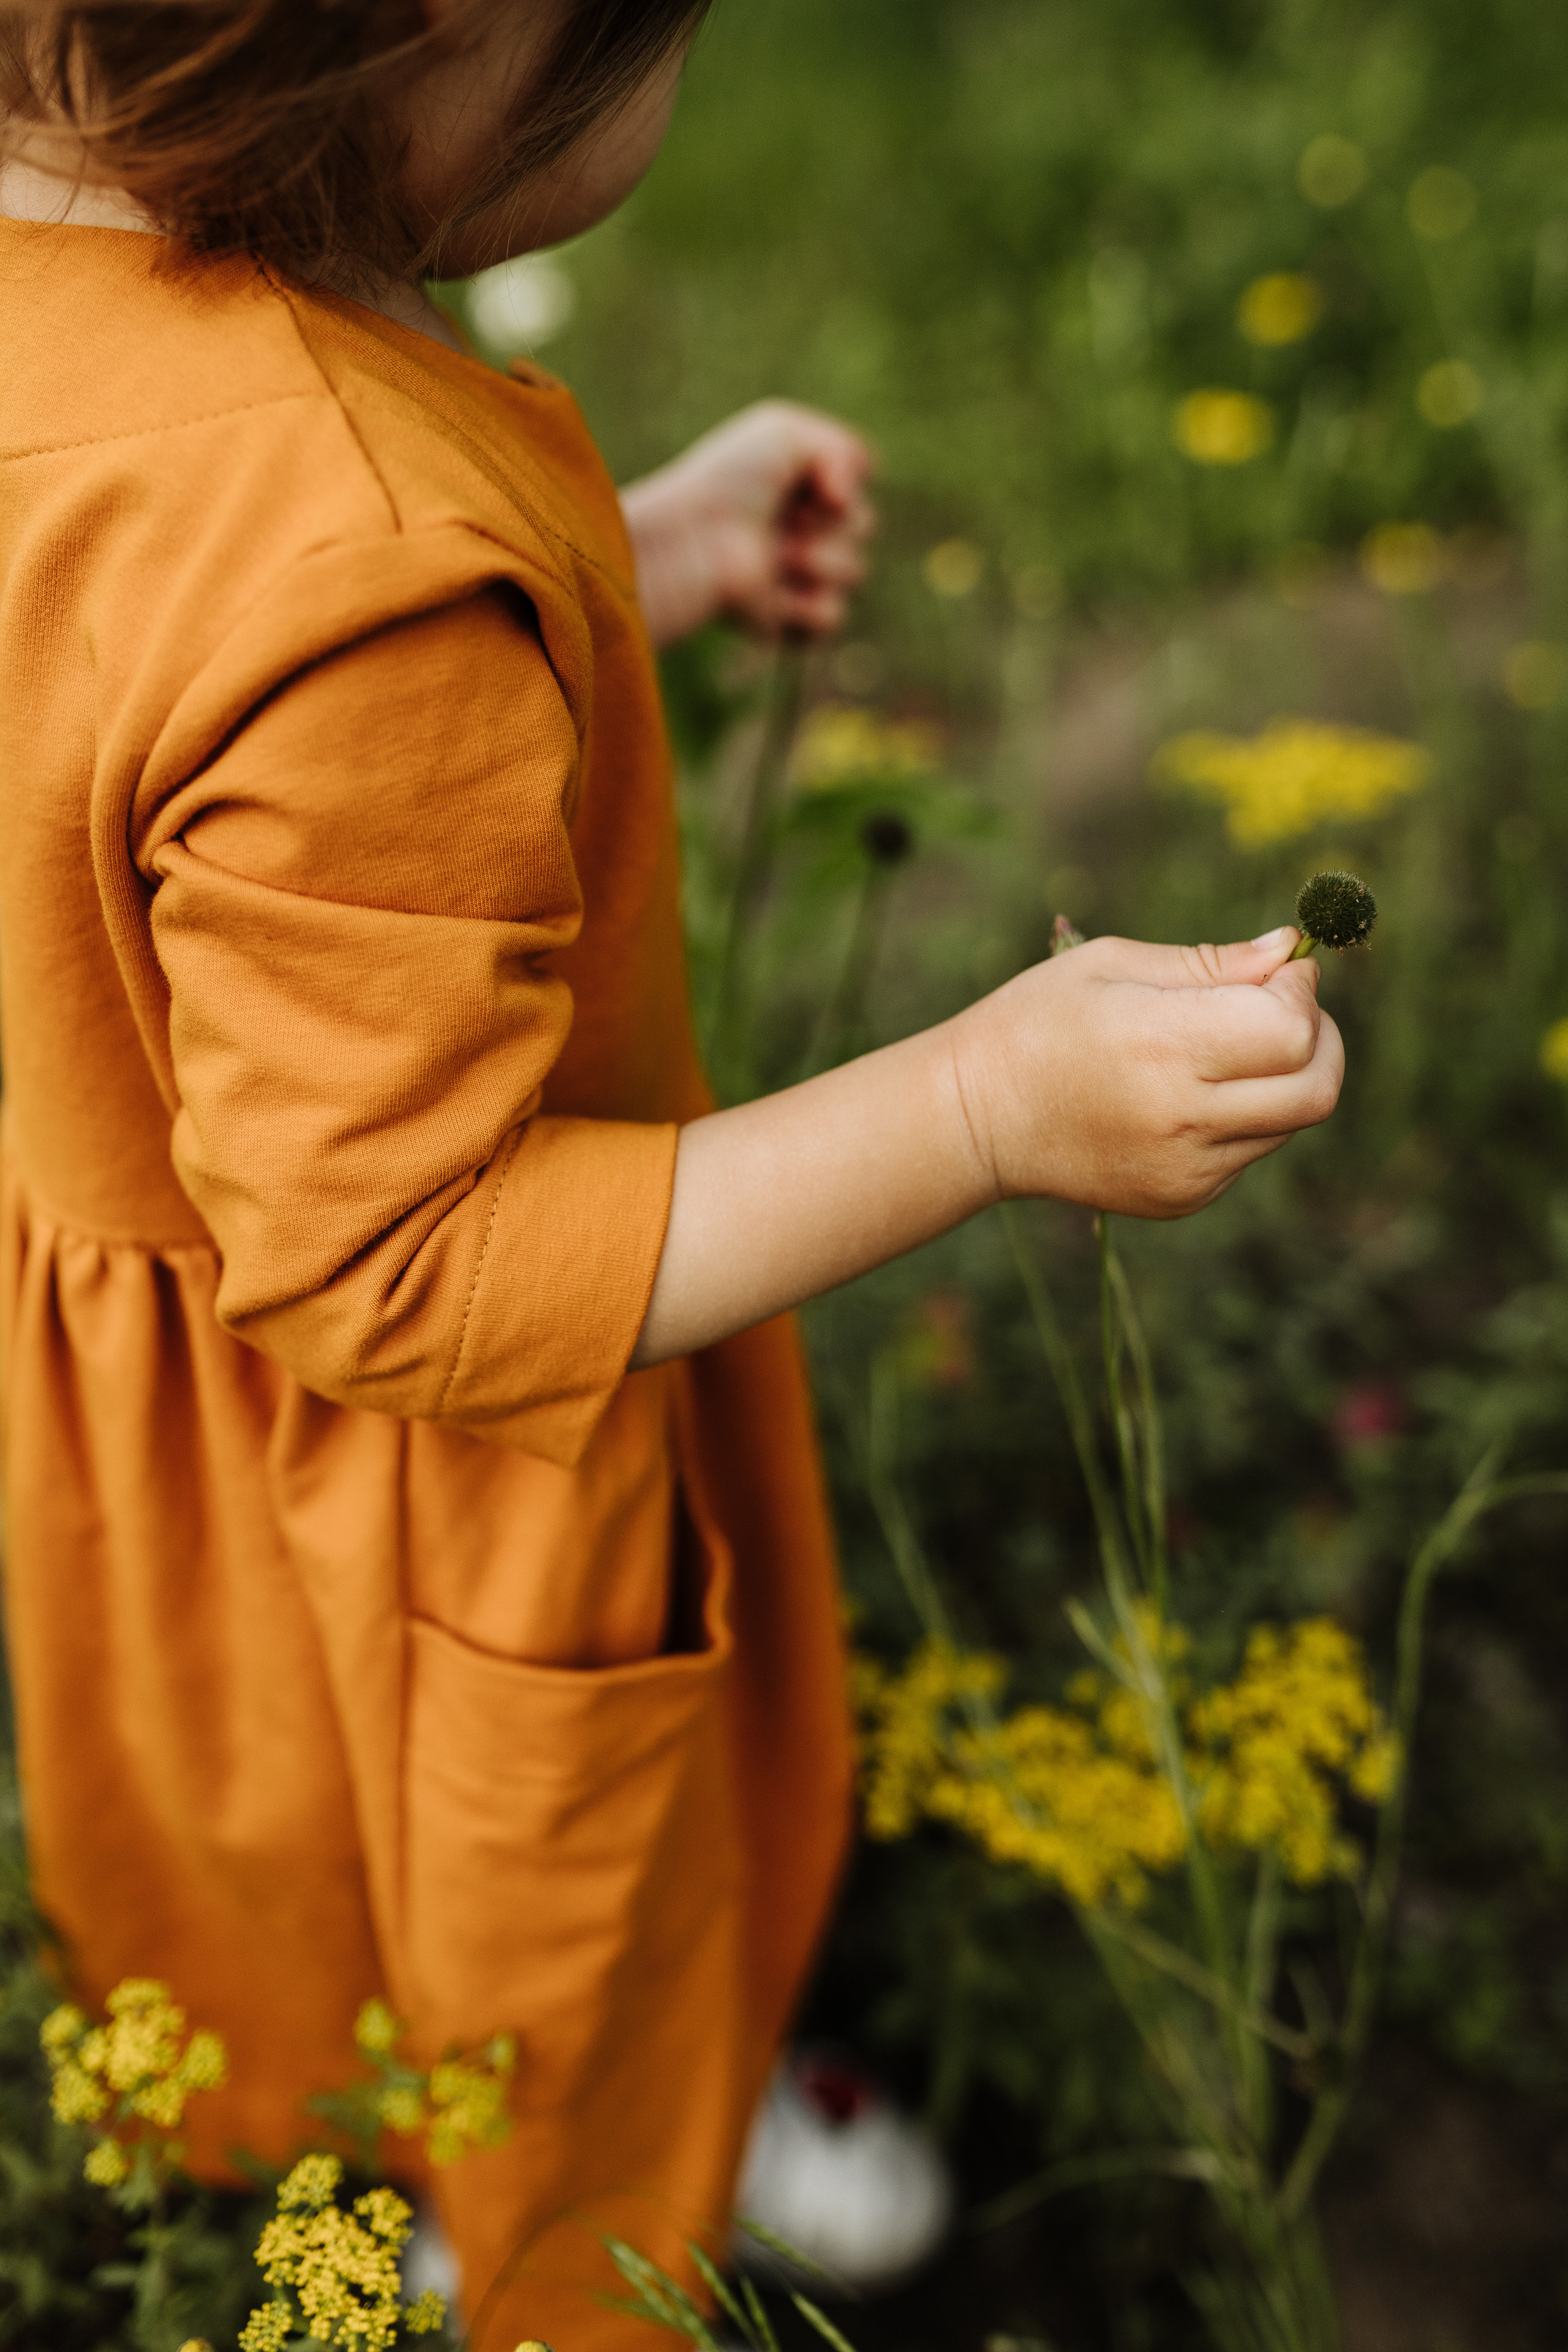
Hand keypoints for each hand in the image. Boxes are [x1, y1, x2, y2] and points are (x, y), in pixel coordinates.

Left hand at [619, 399, 875, 648]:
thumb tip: (848, 501)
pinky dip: (809, 605)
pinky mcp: (786, 623)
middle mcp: (799, 531)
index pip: (857, 485)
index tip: (803, 482)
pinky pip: (832, 619)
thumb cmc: (728, 482)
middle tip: (783, 520)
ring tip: (774, 556)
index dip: (839, 482)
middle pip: (865, 526)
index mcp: (799, 487)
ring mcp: (795, 579)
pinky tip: (773, 595)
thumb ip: (841, 448)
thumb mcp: (784, 432)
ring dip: (820, 559)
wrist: (693, 541)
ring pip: (855, 572)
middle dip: (833, 521)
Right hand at [951, 928, 1343, 1218]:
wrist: (978, 1118)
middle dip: (1321, 1039)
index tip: (1275, 971)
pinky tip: (1190, 1094)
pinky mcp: (1182, 1198)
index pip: (1291, 1029)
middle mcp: (1182, 1118)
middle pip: (1317, 1089)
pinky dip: (1247, 1116)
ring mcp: (1186, 1170)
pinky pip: (1251, 1152)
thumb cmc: (1040, 1020)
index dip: (1300, 992)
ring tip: (1224, 1049)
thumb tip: (1290, 949)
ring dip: (1284, 1078)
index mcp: (1163, 1047)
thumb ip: (1212, 963)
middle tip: (1284, 1010)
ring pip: (1291, 1123)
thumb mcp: (1114, 965)